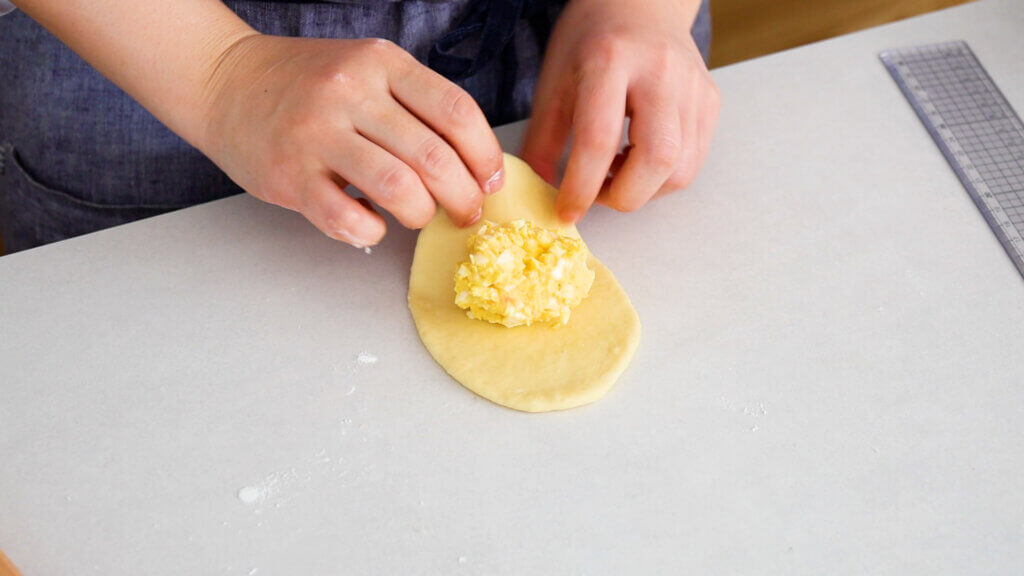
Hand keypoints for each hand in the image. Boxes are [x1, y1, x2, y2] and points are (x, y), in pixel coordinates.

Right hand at [202, 35, 504, 246]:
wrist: (224, 81)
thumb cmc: (306, 84)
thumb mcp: (366, 69)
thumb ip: (414, 105)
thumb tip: (471, 164)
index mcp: (381, 62)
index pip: (457, 112)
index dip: (485, 156)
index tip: (490, 182)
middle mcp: (351, 93)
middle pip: (434, 157)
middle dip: (463, 197)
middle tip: (464, 213)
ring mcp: (317, 134)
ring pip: (399, 189)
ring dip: (421, 214)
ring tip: (419, 217)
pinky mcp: (289, 175)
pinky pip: (347, 219)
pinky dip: (372, 232)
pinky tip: (372, 225)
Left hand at [521, 0, 719, 221]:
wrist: (640, 2)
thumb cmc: (590, 42)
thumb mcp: (553, 82)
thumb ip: (543, 141)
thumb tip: (536, 193)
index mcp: (610, 61)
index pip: (598, 139)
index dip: (580, 187)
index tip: (566, 211)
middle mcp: (661, 72)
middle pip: (657, 159)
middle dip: (623, 195)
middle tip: (597, 191)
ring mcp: (693, 87)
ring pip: (681, 170)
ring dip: (644, 189)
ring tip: (616, 171)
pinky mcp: (710, 101)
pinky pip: (693, 161)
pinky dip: (663, 177)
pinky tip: (637, 159)